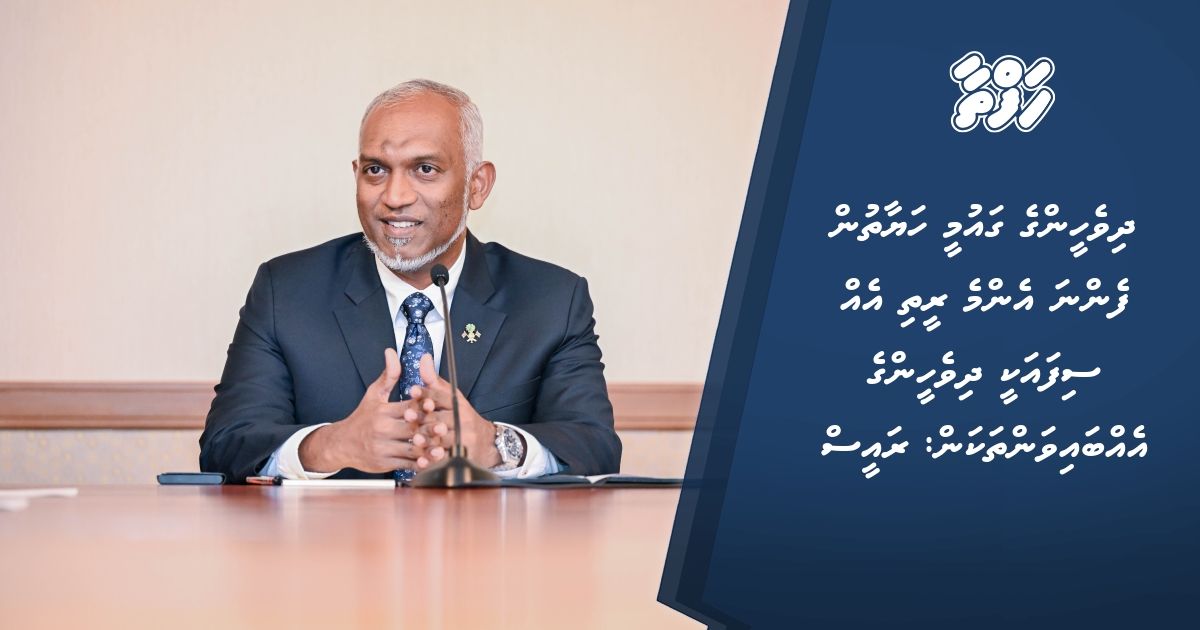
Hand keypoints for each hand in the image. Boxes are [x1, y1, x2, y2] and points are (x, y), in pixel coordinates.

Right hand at [298, 348, 432, 472]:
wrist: (341, 444)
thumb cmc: (361, 419)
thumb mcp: (373, 394)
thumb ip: (388, 375)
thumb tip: (392, 353)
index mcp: (384, 412)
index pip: (408, 407)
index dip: (424, 406)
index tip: (436, 404)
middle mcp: (383, 429)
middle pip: (412, 428)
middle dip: (429, 428)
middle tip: (444, 427)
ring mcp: (384, 448)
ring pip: (411, 448)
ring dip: (428, 448)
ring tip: (442, 446)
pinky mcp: (385, 463)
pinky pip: (406, 464)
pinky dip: (419, 464)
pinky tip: (430, 461)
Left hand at [409, 354, 501, 468]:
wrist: (486, 442)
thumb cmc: (462, 417)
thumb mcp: (450, 396)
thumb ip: (434, 380)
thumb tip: (423, 358)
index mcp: (458, 404)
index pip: (442, 397)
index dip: (427, 394)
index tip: (413, 391)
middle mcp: (462, 421)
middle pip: (441, 418)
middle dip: (424, 418)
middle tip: (408, 416)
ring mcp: (463, 439)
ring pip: (443, 440)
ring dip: (429, 440)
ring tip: (415, 439)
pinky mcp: (460, 455)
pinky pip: (445, 458)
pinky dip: (434, 460)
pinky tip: (423, 460)